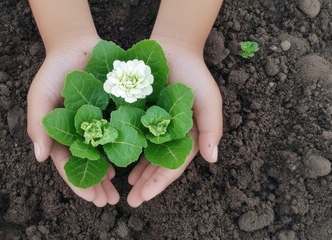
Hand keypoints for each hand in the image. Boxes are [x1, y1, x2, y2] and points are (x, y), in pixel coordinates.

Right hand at [27, 34, 119, 206]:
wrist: (77, 46)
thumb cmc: (54, 71)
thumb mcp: (40, 96)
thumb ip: (39, 124)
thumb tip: (39, 158)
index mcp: (60, 134)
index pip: (68, 164)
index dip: (78, 182)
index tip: (91, 198)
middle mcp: (79, 134)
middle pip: (88, 165)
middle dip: (97, 185)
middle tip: (109, 202)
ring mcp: (97, 125)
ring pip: (104, 156)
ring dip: (110, 175)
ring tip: (118, 193)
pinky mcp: (113, 114)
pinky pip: (119, 136)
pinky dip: (122, 151)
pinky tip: (128, 165)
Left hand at [127, 37, 222, 206]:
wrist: (173, 49)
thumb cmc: (194, 74)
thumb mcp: (209, 100)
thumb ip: (211, 128)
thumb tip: (212, 159)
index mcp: (189, 137)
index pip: (173, 166)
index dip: (159, 183)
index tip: (144, 196)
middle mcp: (171, 137)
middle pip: (157, 166)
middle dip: (145, 185)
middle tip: (131, 202)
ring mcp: (155, 128)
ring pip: (145, 156)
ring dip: (136, 174)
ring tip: (125, 189)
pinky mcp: (140, 116)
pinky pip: (133, 138)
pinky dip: (127, 152)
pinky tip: (119, 165)